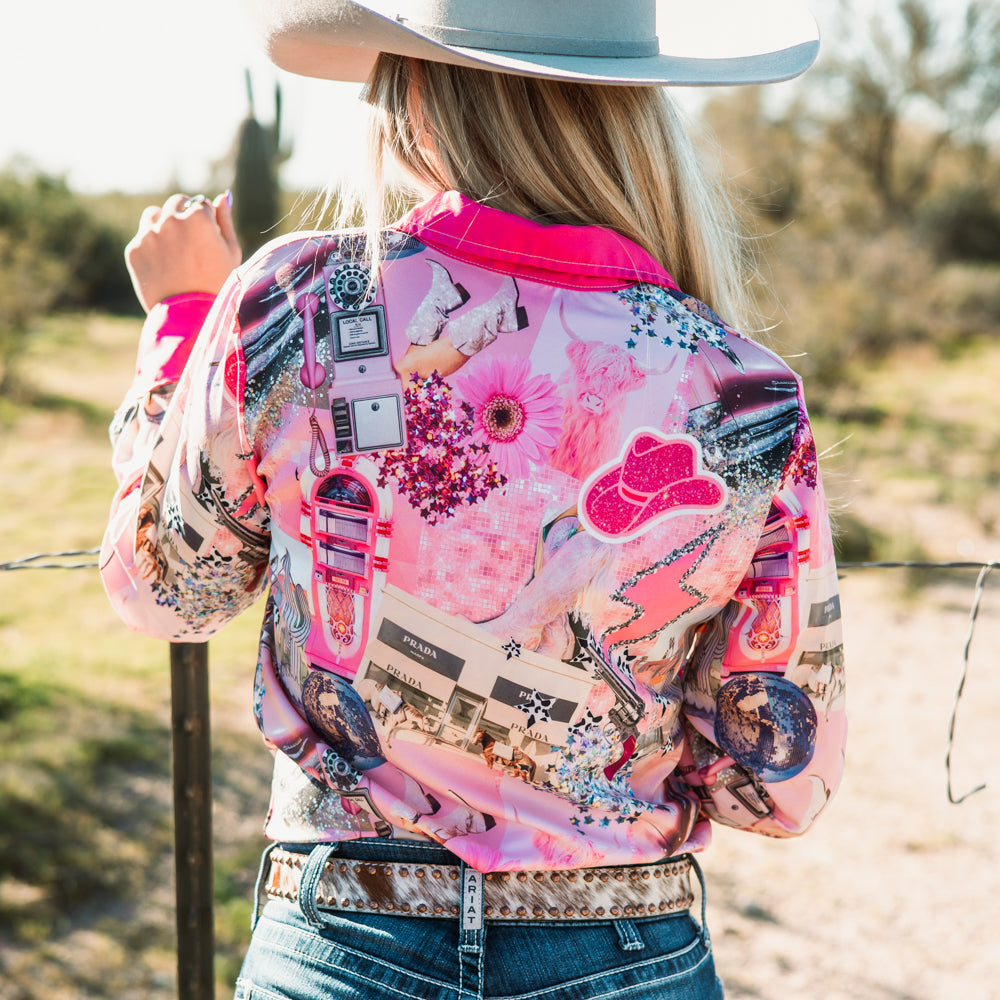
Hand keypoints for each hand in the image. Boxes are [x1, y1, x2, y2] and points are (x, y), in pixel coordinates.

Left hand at [125, 192, 241, 312]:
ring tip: (174, 250)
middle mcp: (171, 219)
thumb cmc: (219, 285)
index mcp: (199, 216)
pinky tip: (164, 266)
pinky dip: (152, 248)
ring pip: (154, 215)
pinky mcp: (135, 249)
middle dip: (184, 216)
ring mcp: (149, 233)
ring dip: (163, 224)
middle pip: (177, 202)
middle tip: (191, 242)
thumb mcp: (231, 253)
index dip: (207, 222)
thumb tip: (223, 196)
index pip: (202, 204)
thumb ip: (226, 221)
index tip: (208, 239)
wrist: (191, 317)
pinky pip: (143, 238)